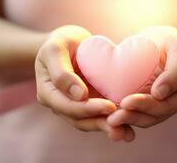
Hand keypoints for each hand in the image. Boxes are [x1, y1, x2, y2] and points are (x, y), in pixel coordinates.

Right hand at [35, 25, 134, 141]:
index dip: (87, 109)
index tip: (109, 106)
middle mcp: (60, 103)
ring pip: (90, 122)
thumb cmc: (60, 42)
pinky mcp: (89, 102)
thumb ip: (61, 72)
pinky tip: (128, 128)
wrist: (70, 42)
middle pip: (79, 119)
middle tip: (122, 128)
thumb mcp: (55, 49)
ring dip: (108, 128)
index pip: (67, 106)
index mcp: (48, 92)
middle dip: (101, 123)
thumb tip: (79, 95)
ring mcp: (75, 105)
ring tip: (127, 134)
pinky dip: (112, 121)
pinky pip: (99, 115)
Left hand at [107, 26, 176, 131]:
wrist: (161, 41)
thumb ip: (176, 71)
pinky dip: (121, 113)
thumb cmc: (173, 42)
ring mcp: (155, 103)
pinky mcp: (141, 99)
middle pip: (152, 116)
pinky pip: (132, 110)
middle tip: (112, 118)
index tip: (126, 102)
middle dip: (132, 117)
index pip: (165, 106)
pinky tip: (106, 115)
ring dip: (125, 120)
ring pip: (141, 117)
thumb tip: (159, 94)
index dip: (146, 106)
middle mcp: (170, 103)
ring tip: (108, 120)